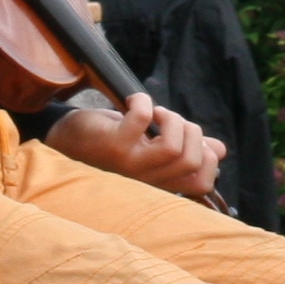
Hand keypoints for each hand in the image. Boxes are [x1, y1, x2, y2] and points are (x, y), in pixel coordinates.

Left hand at [45, 94, 225, 197]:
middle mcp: (147, 180)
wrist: (65, 141)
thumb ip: (183, 149)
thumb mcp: (151, 146)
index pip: (202, 182)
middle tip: (170, 119)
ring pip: (174, 147)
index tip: (192, 137)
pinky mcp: (114, 145)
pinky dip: (145, 102)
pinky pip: (143, 120)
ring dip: (172, 119)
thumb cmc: (112, 142)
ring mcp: (130, 164)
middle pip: (193, 160)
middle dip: (191, 130)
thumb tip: (219, 150)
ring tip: (157, 112)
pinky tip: (135, 101)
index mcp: (160, 182)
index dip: (208, 157)